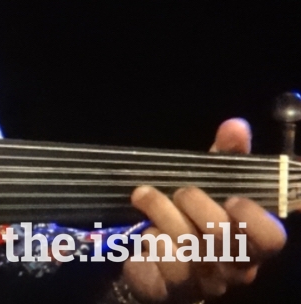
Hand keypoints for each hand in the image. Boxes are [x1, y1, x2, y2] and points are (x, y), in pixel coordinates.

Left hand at [121, 119, 286, 301]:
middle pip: (221, 236)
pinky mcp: (167, 293)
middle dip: (192, 201)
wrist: (155, 261)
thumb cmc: (191, 218)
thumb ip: (227, 157)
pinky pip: (158, 269)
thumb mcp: (211, 183)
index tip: (231, 197)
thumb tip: (236, 126)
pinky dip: (147, 243)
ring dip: (160, 214)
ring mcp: (201, 285)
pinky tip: (143, 233)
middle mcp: (233, 269)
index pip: (270, 238)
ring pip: (185, 249)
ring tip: (144, 197)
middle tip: (175, 190)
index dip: (254, 216)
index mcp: (251, 243)